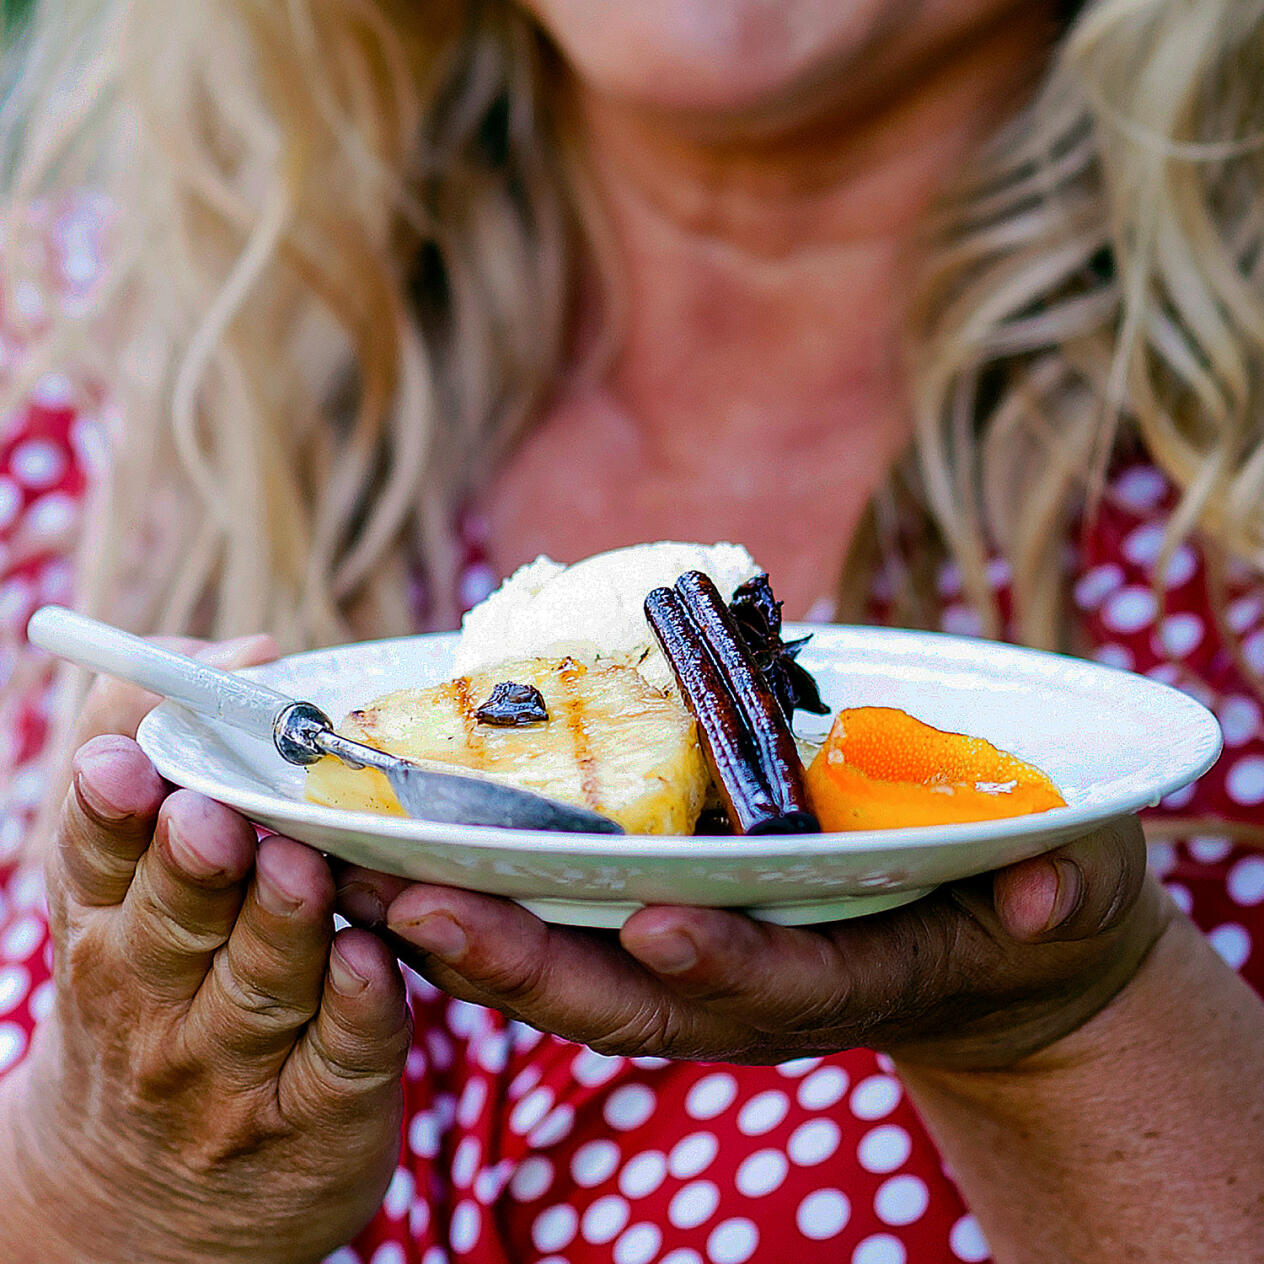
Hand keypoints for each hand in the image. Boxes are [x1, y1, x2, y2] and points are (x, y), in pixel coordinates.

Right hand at [11, 641, 410, 1263]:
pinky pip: (343, 1056)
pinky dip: (356, 1008)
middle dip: (196, 865)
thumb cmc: (161, 991)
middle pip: (178, 924)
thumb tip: (244, 651)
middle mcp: (160, 1004)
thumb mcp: (132, 886)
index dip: (109, 812)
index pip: (98, 863)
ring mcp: (237, 1069)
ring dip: (284, 924)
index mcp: (109, 931)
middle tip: (215, 814)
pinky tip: (369, 958)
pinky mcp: (319, 1118)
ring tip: (306, 868)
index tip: (126, 763)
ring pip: (265, 985)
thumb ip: (168, 753)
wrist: (151, 1202)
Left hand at [339, 817, 1169, 1069]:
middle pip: (636, 999)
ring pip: (578, 980)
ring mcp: (710, 973)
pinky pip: (570, 944)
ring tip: (368, 889)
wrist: (984, 948)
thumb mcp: (1059, 895)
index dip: (726, 961)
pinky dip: (490, 919)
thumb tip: (1049, 894)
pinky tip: (406, 879)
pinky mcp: (674, 945)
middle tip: (418, 911)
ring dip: (475, 945)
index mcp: (858, 973)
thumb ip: (1053, 892)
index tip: (657, 923)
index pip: (786, 983)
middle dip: (530, 965)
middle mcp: (762, 990)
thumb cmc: (1023, 907)